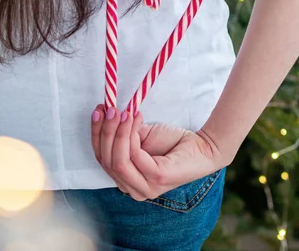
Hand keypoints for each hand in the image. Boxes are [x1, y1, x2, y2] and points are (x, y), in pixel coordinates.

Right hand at [90, 104, 226, 200]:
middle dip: (105, 131)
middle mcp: (133, 189)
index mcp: (127, 181)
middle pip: (106, 160)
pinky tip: (135, 117)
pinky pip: (133, 155)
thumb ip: (123, 134)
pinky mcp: (156, 179)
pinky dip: (130, 133)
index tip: (98, 110)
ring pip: (117, 160)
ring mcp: (145, 187)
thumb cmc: (171, 142)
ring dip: (116, 132)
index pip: (101, 159)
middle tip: (110, 108)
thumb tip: (106, 113)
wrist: (202, 146)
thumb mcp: (140, 136)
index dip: (96, 134)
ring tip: (123, 111)